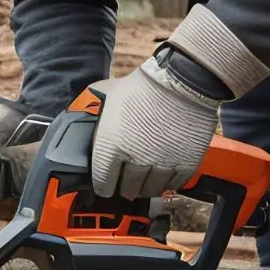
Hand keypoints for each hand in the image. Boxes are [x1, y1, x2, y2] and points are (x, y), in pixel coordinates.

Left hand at [90, 55, 222, 199]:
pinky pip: (173, 184)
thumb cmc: (142, 85)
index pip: (102, 182)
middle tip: (127, 185)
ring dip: (146, 188)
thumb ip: (95, 109)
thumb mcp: (108, 95)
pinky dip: (168, 183)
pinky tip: (165, 177)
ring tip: (145, 184)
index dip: (103, 186)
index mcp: (111, 147)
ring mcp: (161, 166)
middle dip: (125, 187)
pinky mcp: (184, 165)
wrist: (182, 80)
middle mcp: (135, 162)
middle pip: (128, 189)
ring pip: (150, 190)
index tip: (106, 186)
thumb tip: (84, 115)